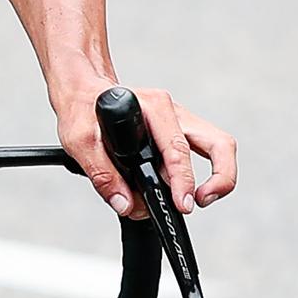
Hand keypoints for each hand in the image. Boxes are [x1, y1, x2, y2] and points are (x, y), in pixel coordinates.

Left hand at [54, 80, 237, 218]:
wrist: (83, 93)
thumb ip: (101, 174)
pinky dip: (197, 175)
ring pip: (219, 147)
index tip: (182, 203)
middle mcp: (172, 112)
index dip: (183, 179)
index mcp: (151, 107)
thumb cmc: (82, 110)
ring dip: (216, 178)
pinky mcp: (180, 132)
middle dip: (219, 179)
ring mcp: (180, 121)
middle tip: (196, 203)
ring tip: (192, 201)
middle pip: (218, 143)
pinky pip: (205, 153)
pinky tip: (178, 190)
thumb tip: (126, 204)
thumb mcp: (78, 140)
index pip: (177, 148)